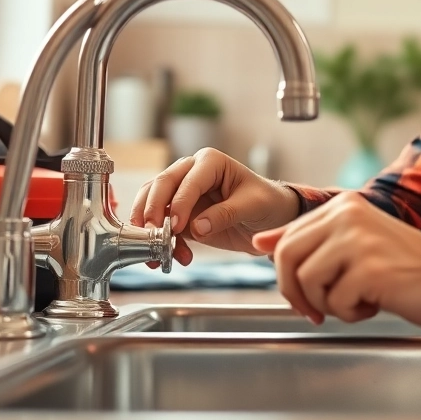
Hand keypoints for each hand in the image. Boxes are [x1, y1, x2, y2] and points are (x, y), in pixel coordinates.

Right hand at [129, 148, 300, 266]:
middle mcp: (191, 172)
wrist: (270, 219)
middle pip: (161, 186)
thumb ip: (226, 214)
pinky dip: (164, 243)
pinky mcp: (180, 214)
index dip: (180, 203)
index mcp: (210, 162)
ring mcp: (182, 192)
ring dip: (150, 228)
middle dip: (153, 211)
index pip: (188, 180)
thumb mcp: (253, 206)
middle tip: (152, 235)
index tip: (176, 226)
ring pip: (153, 203)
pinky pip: (163, 226)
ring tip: (156, 253)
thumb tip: (196, 227)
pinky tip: (178, 257)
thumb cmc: (266, 203)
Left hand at [251, 192, 420, 329]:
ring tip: (358, 301)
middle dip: (296, 292)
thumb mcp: (355, 244)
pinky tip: (377, 303)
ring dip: (328, 304)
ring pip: (307, 280)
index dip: (287, 276)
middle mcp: (347, 215)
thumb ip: (309, 240)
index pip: (286, 239)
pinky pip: (335, 301)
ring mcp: (358, 239)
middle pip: (287, 257)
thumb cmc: (409, 267)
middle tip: (317, 311)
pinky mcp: (370, 268)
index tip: (304, 297)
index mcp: (343, 206)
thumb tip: (260, 241)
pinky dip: (352, 313)